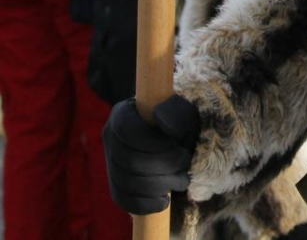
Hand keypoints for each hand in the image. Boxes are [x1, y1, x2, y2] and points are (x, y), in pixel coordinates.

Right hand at [103, 94, 199, 214]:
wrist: (179, 138)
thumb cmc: (182, 122)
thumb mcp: (183, 112)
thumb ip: (174, 113)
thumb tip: (160, 121)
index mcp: (123, 114)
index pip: (128, 132)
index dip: (154, 143)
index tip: (178, 145)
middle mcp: (110, 137)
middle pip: (130, 161)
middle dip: (163, 166)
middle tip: (185, 163)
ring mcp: (111, 162)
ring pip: (127, 183)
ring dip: (160, 185)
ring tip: (181, 180)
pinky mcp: (116, 184)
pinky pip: (123, 200)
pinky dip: (146, 204)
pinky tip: (164, 200)